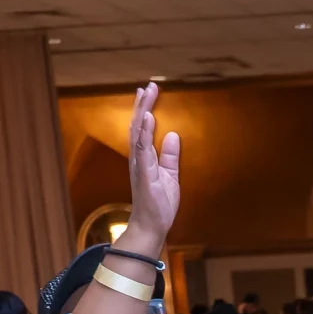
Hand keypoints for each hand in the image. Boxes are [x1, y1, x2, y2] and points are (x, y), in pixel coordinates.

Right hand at [125, 84, 180, 248]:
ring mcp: (140, 166)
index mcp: (144, 158)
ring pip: (138, 134)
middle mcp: (138, 159)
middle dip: (142, 105)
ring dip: (142, 113)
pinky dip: (145, 134)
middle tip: (148, 86)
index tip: (149, 91)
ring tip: (145, 95)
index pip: (143, 129)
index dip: (145, 109)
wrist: (152, 226)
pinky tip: (148, 119)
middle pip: (138, 126)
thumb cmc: (159, 203)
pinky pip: (143, 151)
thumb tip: (174, 135)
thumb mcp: (170, 175)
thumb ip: (170, 156)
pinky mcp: (144, 175)